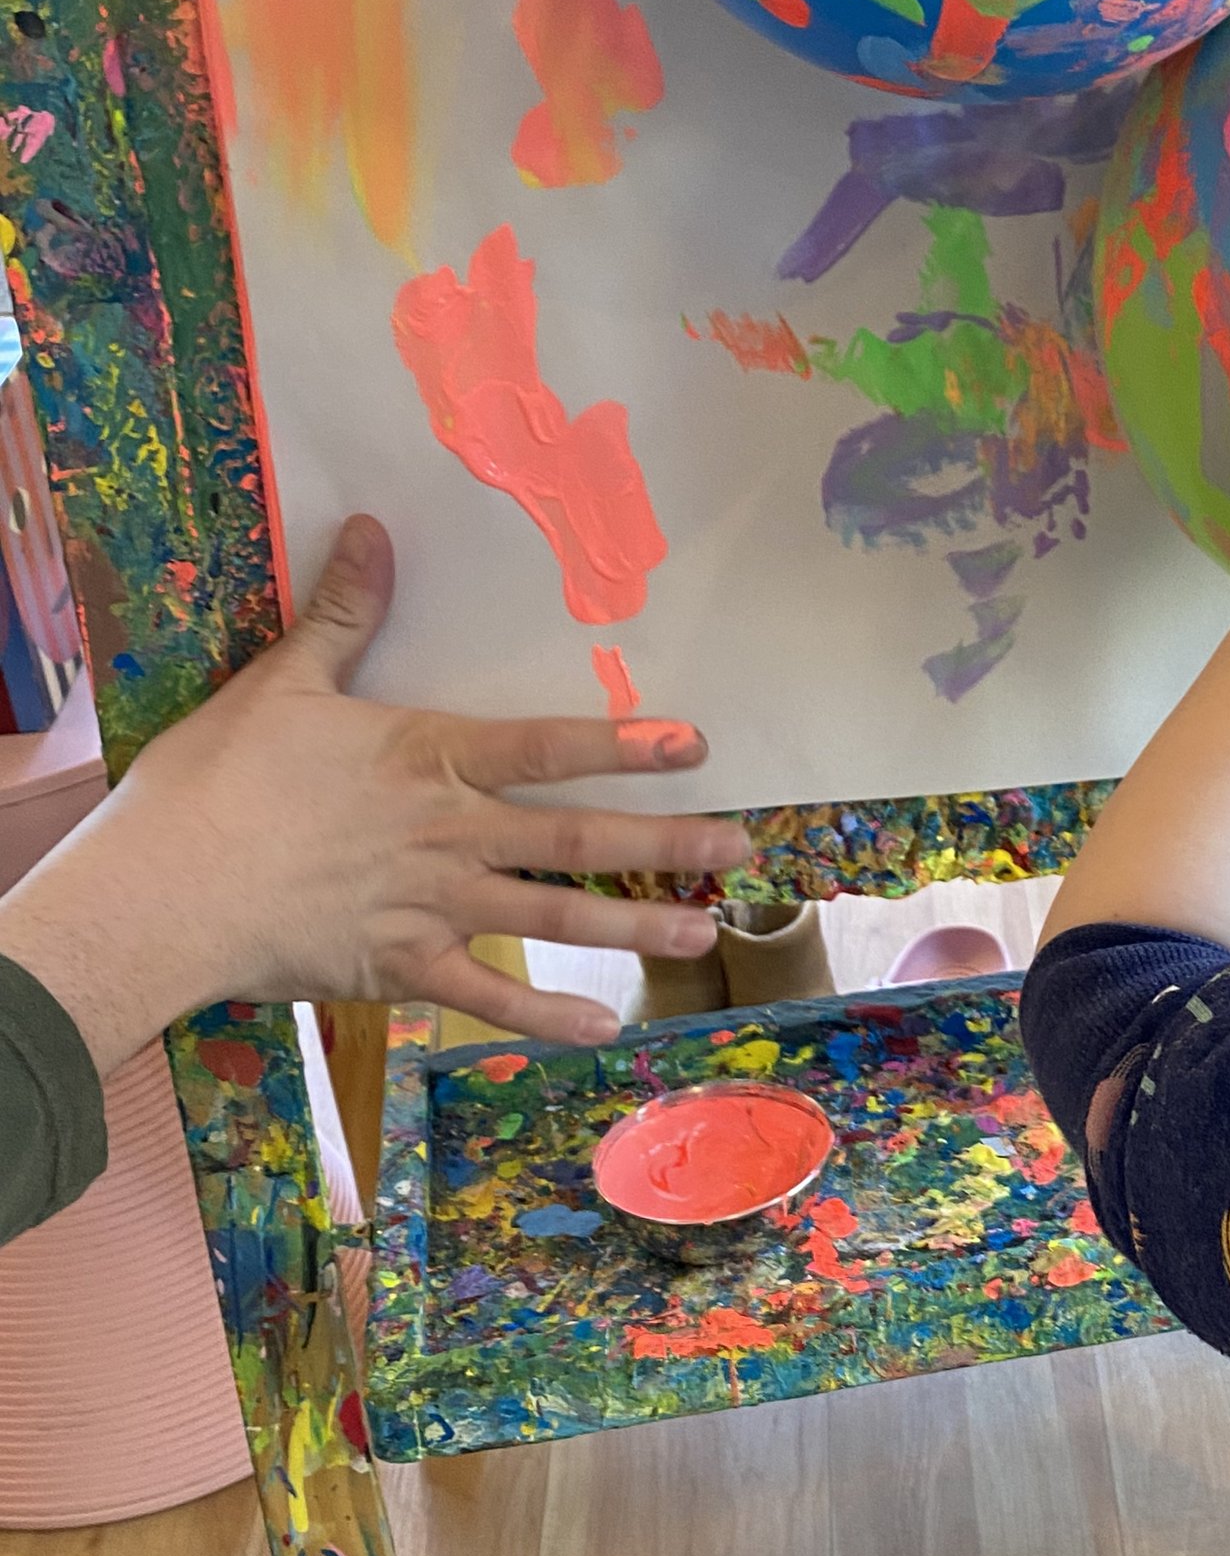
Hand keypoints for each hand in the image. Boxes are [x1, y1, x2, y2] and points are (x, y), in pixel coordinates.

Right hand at [0, 516, 749, 1070]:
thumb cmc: (215, 782)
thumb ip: (342, 613)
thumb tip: (375, 529)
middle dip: (666, 844)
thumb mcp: (281, 683)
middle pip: (578, 837)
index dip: (625, 742)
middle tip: (740, 851)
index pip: (547, 746)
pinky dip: (547, 1017)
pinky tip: (605, 1026)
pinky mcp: (400, 968)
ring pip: (555, 917)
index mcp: (428, 758)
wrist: (162, 890)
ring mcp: (431, 906)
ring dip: (634, 926)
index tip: (694, 744)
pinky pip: (487, 996)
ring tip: (703, 934)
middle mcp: (449, 833)